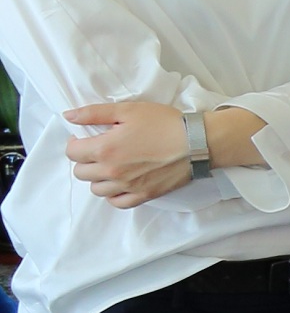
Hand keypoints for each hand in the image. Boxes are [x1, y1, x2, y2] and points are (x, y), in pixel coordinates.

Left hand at [62, 98, 196, 207]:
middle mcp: (112, 171)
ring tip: (111, 166)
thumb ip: (94, 113)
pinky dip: (114, 194)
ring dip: (98, 177)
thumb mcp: (129, 110)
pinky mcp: (143, 195)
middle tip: (100, 150)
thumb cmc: (165, 123)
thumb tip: (68, 117)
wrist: (199, 142)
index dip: (75, 143)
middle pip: (80, 172)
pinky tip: (120, 183)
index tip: (86, 137)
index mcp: (105, 149)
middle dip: (85, 160)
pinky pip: (117, 202)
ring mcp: (128, 186)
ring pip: (96, 189)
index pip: (72, 153)